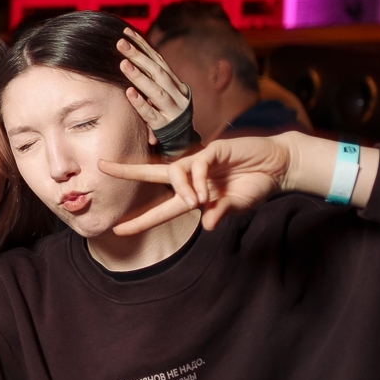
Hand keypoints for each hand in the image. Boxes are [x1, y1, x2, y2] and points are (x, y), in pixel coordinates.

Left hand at [100, 133, 293, 236]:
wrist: (277, 166)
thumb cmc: (256, 186)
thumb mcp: (238, 206)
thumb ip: (222, 213)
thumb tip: (207, 225)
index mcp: (193, 196)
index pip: (161, 208)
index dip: (140, 219)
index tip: (117, 228)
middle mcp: (191, 177)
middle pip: (152, 174)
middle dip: (127, 171)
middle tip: (101, 167)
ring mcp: (200, 162)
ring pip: (175, 173)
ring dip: (184, 190)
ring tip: (200, 200)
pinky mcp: (213, 150)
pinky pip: (197, 165)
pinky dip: (198, 180)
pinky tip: (207, 191)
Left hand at [116, 28, 190, 140]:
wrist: (184, 142)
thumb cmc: (169, 112)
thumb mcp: (165, 92)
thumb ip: (153, 77)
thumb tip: (134, 55)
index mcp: (175, 82)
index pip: (158, 59)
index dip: (142, 45)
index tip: (126, 32)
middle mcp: (175, 93)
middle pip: (156, 71)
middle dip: (138, 55)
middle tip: (119, 43)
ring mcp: (171, 109)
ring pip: (155, 90)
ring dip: (139, 76)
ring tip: (123, 64)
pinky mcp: (164, 126)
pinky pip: (151, 114)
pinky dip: (141, 103)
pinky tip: (129, 93)